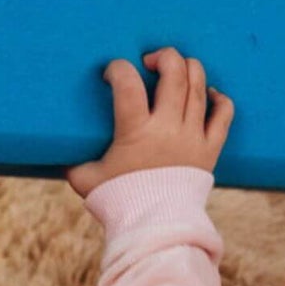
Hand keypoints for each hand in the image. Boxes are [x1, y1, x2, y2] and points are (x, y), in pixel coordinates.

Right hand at [66, 47, 233, 199]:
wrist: (154, 228)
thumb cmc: (118, 202)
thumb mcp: (86, 180)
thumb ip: (74, 163)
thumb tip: (60, 153)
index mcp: (136, 132)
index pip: (128, 83)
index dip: (118, 68)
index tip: (112, 73)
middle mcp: (168, 128)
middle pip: (174, 72)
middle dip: (162, 56)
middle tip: (150, 61)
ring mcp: (192, 136)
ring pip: (198, 85)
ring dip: (188, 68)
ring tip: (176, 69)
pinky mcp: (210, 149)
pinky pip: (224, 113)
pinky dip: (219, 97)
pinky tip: (208, 93)